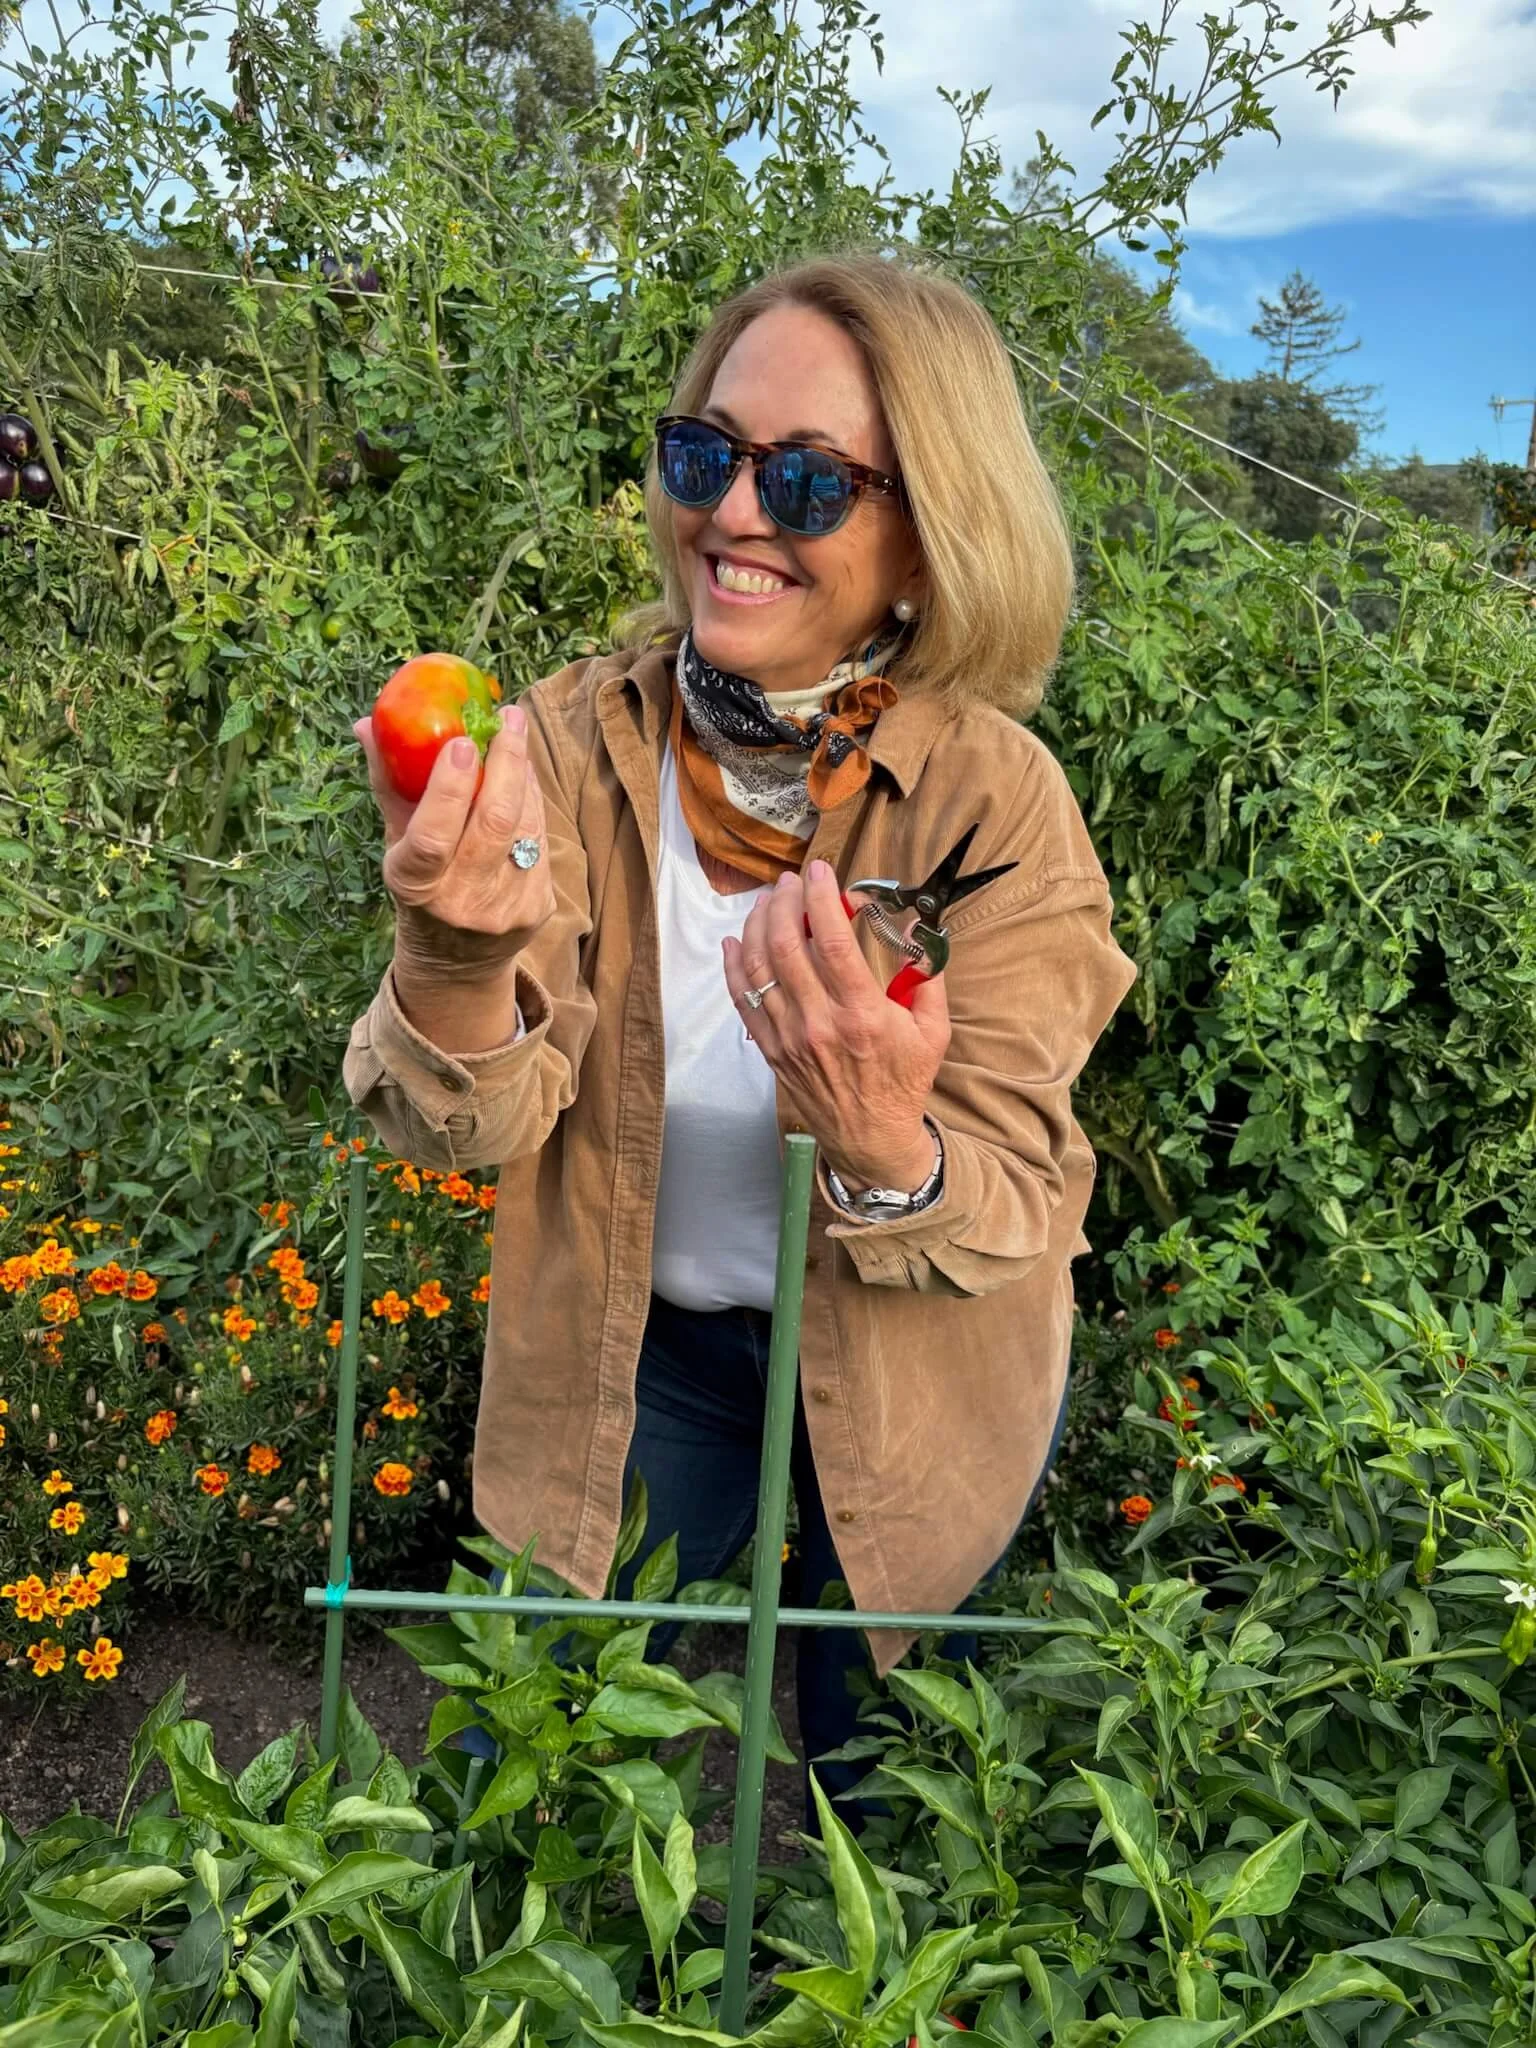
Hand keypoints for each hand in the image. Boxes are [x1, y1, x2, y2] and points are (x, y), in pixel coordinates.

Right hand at [355, 701, 554, 980]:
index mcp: (415, 886)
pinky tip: (524, 780)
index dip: (448, 788)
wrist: (457, 964)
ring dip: (523, 776)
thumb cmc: (421, 886)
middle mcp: (460, 902)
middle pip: (493, 823)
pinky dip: (534, 804)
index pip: (433, 837)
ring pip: (524, 827)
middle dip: (506, 762)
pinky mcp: (536, 910)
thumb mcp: (396, 844)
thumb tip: (365, 722)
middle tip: (508, 718)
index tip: (461, 741)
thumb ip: (388, 784)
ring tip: (516, 737)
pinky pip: (541, 842)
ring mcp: (503, 909)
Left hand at [723, 859, 949, 1190]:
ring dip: (758, 925)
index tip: (822, 871)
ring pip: (758, 967)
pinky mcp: (771, 1050)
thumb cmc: (904, 1081)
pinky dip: (734, 965)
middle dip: (785, 901)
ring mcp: (789, 1036)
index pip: (834, 940)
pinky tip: (735, 940)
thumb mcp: (933, 1030)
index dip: (822, 897)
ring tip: (769, 901)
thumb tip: (915, 925)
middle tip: (792, 881)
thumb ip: (926, 975)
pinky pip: (742, 999)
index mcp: (862, 1013)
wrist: (871, 1138)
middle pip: (787, 945)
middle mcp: (819, 1022)